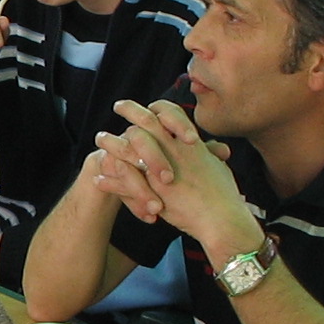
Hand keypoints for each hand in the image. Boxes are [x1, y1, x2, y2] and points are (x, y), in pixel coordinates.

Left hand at [93, 101, 244, 250]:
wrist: (220, 218)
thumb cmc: (224, 195)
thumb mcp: (219, 168)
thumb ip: (212, 155)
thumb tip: (215, 149)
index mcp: (189, 143)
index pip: (169, 112)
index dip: (154, 107)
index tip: (148, 105)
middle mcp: (173, 150)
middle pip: (144, 121)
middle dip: (129, 110)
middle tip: (117, 106)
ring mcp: (160, 168)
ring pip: (127, 148)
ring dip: (110, 143)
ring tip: (99, 139)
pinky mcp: (151, 190)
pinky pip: (122, 181)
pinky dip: (109, 181)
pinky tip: (98, 179)